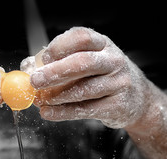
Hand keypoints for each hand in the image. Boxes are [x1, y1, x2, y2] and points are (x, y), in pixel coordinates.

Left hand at [31, 27, 152, 128]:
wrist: (138, 99)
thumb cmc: (104, 77)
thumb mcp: (87, 62)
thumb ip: (58, 63)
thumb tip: (28, 67)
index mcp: (102, 44)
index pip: (82, 38)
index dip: (59, 47)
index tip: (42, 59)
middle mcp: (113, 60)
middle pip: (83, 62)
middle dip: (55, 72)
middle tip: (35, 81)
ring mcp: (119, 82)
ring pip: (85, 89)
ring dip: (58, 96)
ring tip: (40, 100)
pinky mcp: (118, 105)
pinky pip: (87, 109)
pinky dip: (64, 113)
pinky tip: (49, 112)